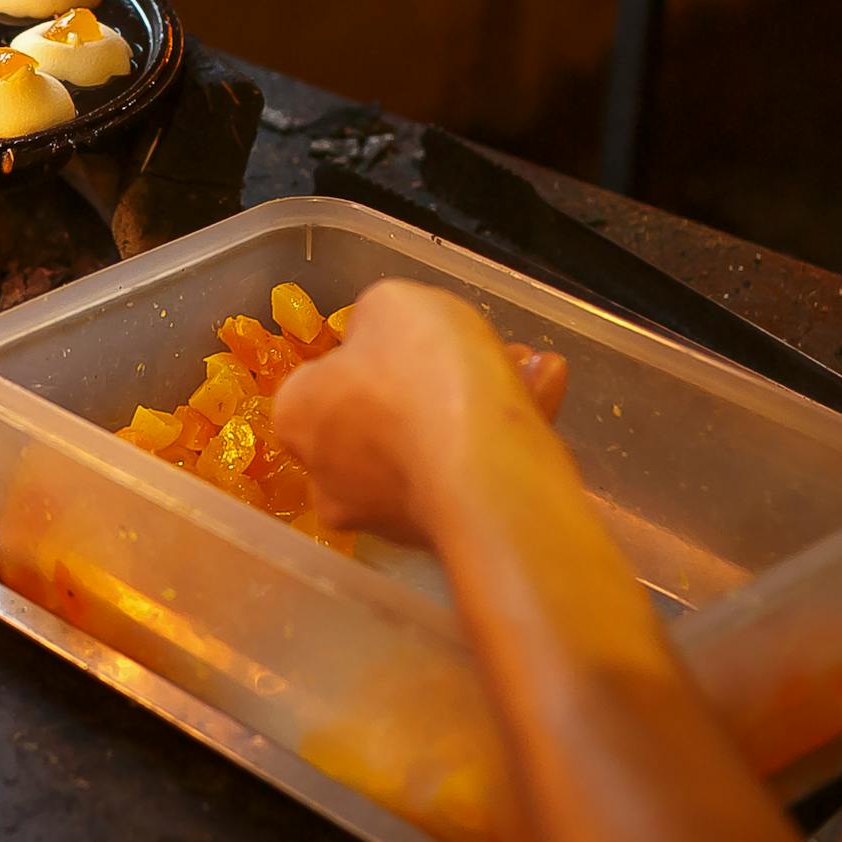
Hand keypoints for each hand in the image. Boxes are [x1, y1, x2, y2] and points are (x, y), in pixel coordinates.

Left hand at [276, 281, 567, 543]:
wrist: (487, 470)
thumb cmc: (422, 373)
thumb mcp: (392, 304)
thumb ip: (378, 321)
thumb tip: (382, 339)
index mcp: (297, 416)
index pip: (323, 381)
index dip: (373, 355)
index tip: (417, 341)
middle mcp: (328, 478)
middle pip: (385, 418)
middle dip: (439, 381)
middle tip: (487, 352)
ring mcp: (385, 516)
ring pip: (435, 447)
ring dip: (481, 405)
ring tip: (531, 369)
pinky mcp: (442, 538)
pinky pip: (470, 475)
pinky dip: (504, 438)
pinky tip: (544, 395)